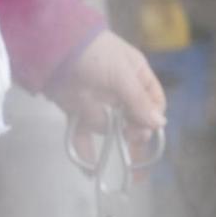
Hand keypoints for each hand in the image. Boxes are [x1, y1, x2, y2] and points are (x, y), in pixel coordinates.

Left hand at [52, 31, 166, 164]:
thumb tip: (159, 124)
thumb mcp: (122, 75)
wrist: (55, 47)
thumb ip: (138, 101)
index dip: (151, 119)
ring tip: (107, 144)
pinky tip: (89, 169)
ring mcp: (98, 103)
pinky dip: (85, 150)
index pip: (153, 103)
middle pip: (133, 120)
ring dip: (109, 138)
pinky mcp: (77, 112)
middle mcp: (120, 92)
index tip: (144, 130)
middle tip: (129, 139)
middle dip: (133, 134)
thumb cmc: (95, 54)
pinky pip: (84, 134)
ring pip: (109, 129)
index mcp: (136, 77)